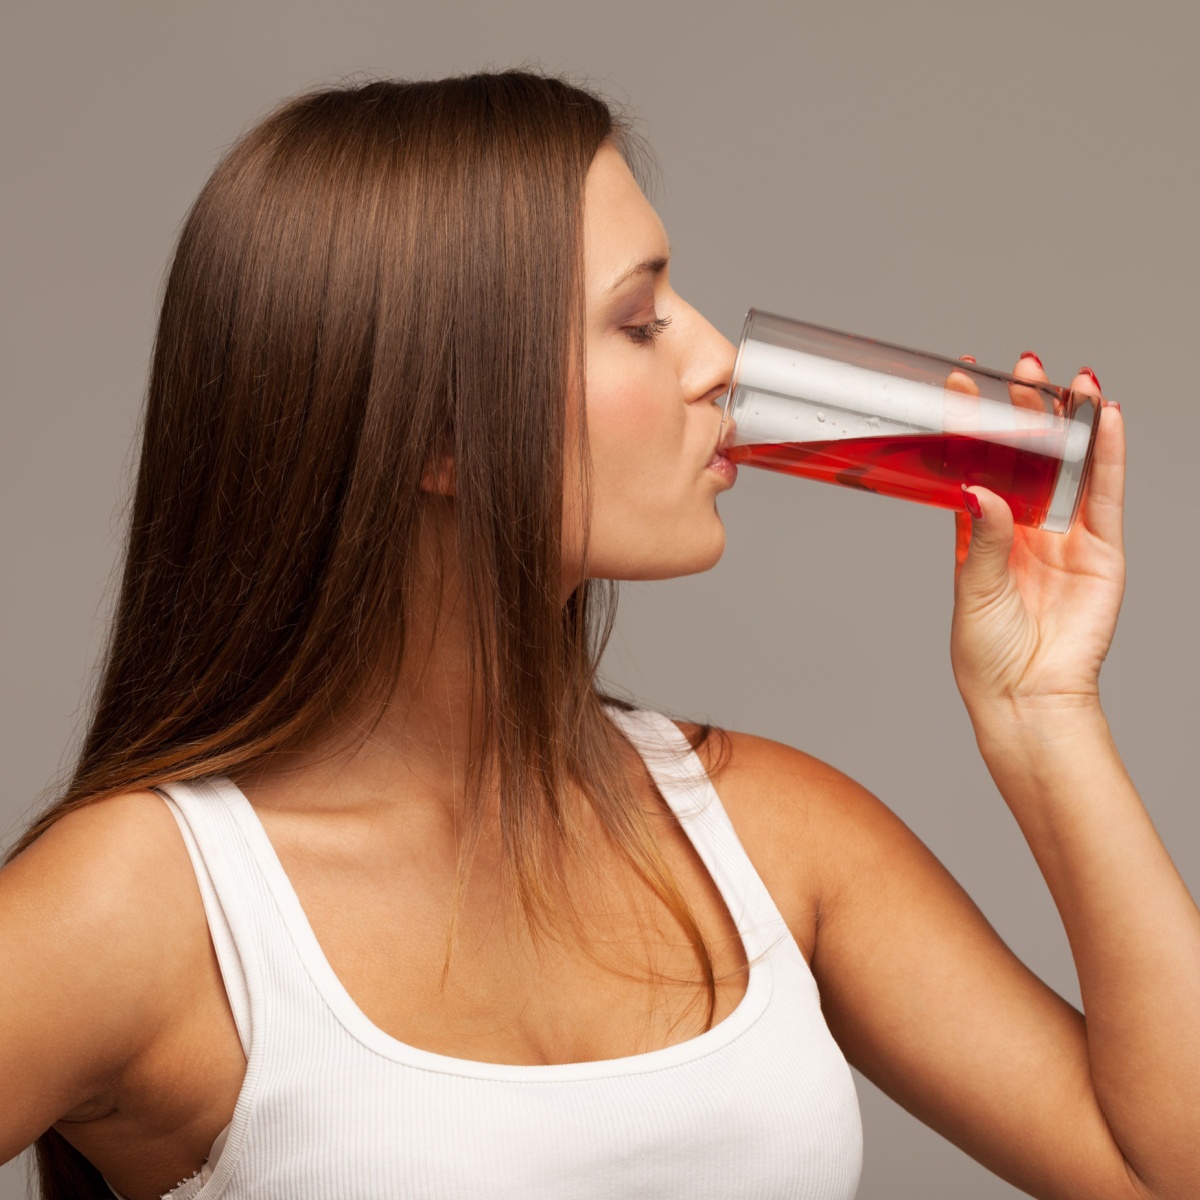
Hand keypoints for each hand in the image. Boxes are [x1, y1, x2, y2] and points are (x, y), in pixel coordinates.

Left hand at [947, 354, 1125, 721]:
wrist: (1027, 695)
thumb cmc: (988, 653)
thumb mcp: (973, 588)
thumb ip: (982, 537)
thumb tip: (980, 487)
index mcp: (980, 532)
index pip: (975, 463)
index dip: (969, 422)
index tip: (960, 380)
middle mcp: (1023, 527)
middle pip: (1026, 454)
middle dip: (1024, 409)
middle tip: (1020, 367)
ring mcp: (1064, 536)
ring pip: (1070, 466)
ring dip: (1070, 422)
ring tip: (1068, 378)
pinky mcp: (1101, 551)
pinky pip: (1106, 494)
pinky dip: (1108, 455)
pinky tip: (1105, 417)